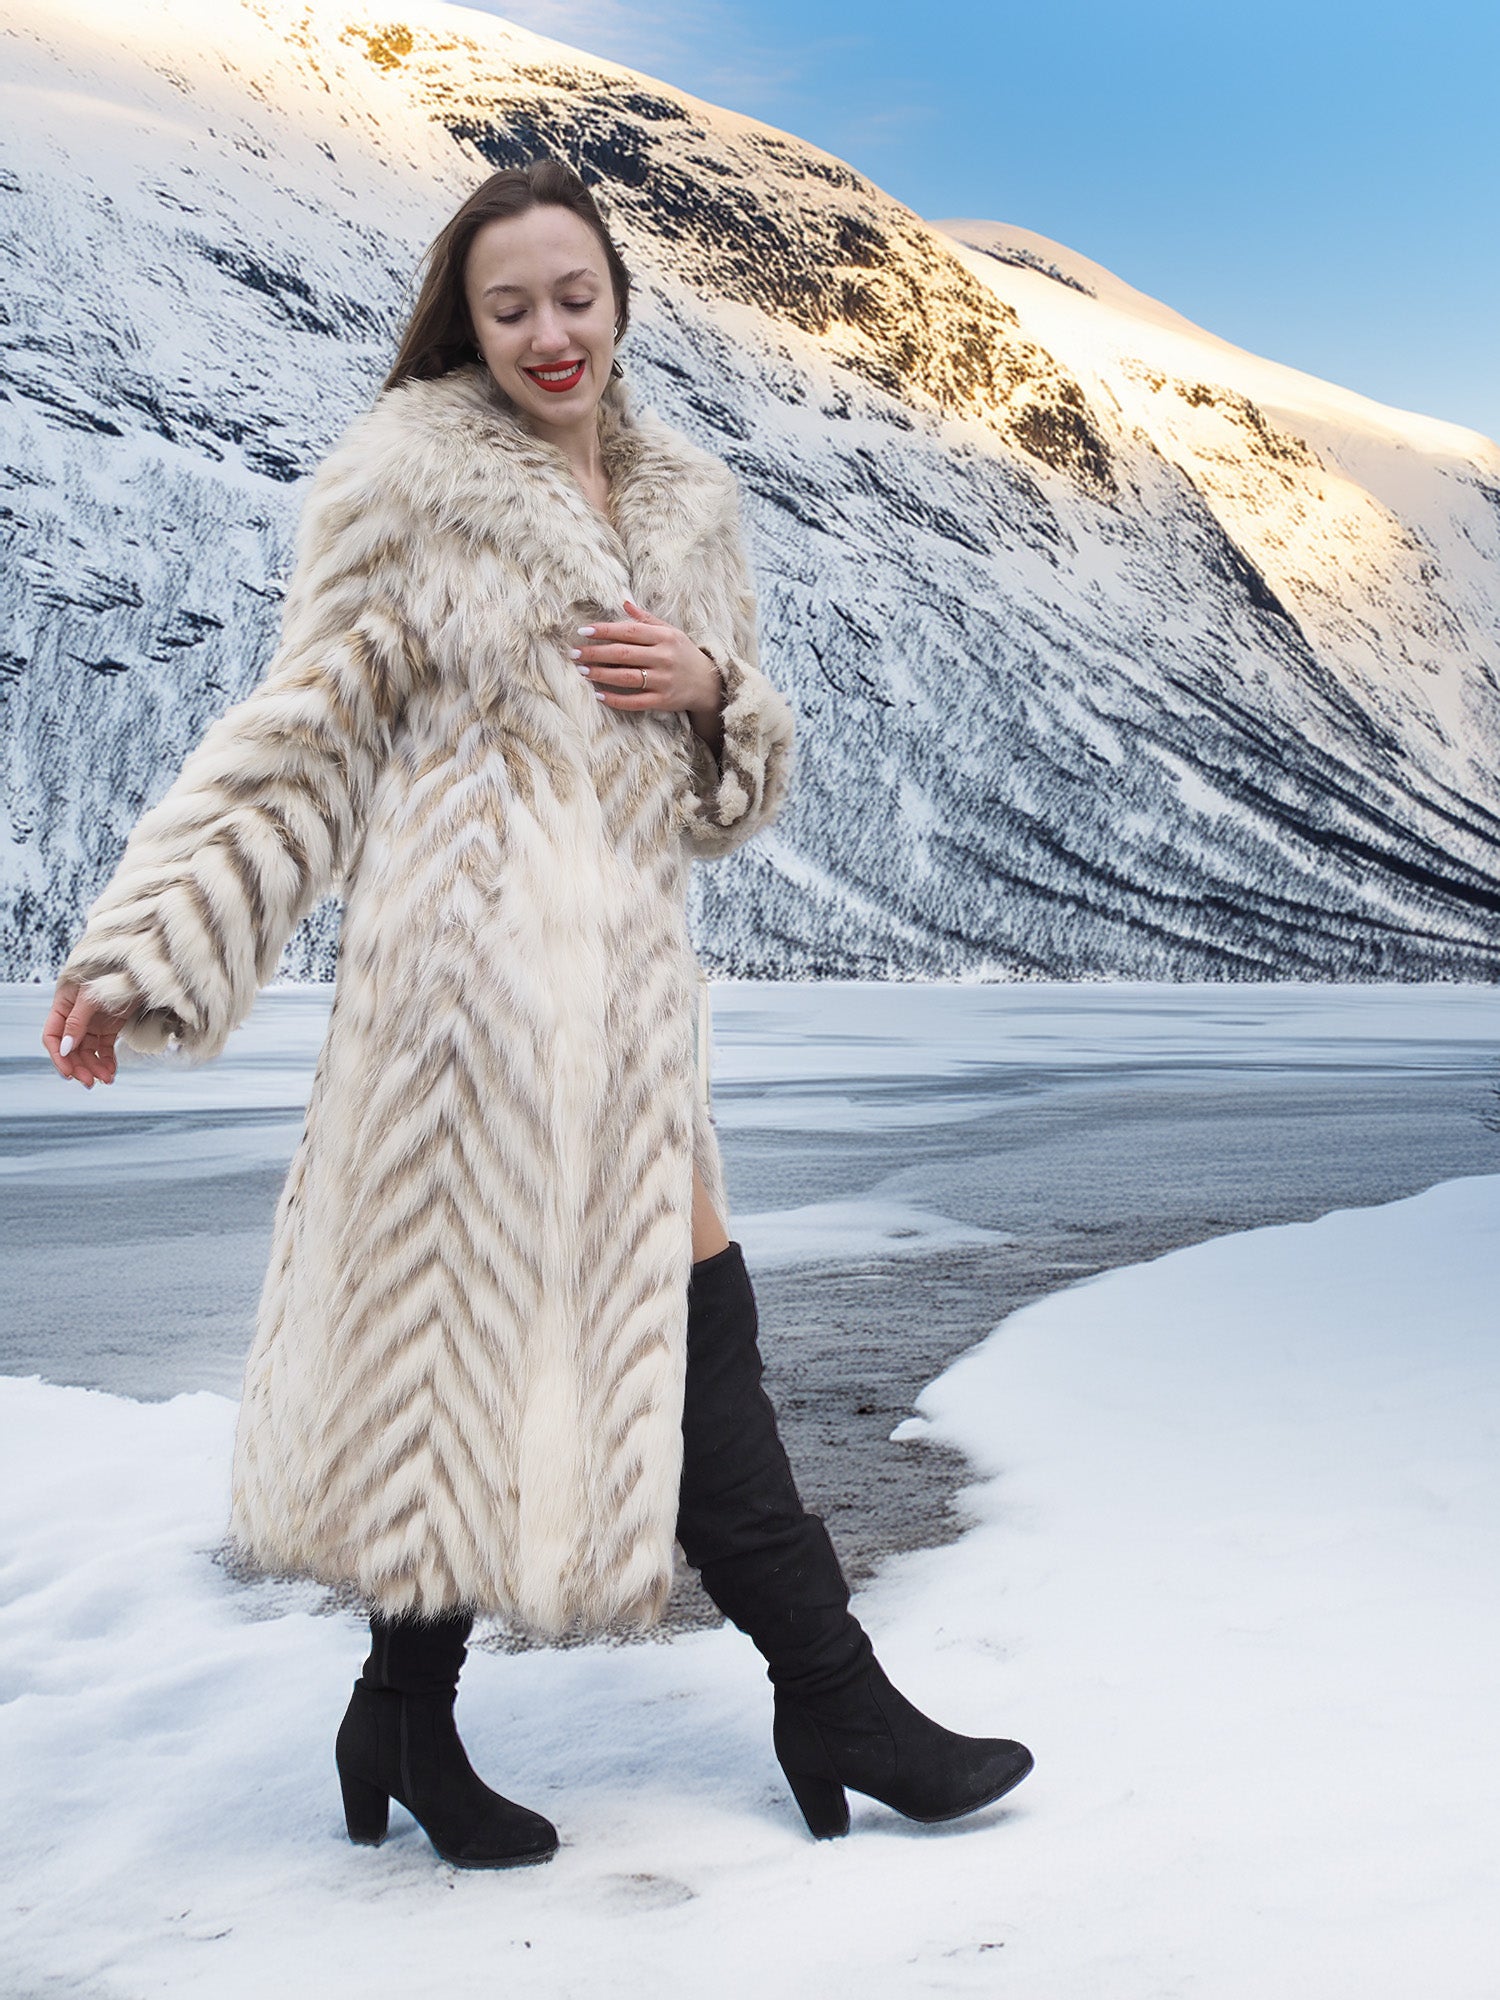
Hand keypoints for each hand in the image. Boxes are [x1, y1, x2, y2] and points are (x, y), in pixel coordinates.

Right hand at [42, 978, 138, 1087]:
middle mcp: (75, 1017)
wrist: (138, 970)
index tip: (68, 1073)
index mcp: (62, 1006)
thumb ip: (76, 1022)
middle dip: (79, 1067)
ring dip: (95, 1067)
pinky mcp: (109, 1027)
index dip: (58, 1056)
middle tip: (90, 1082)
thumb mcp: (89, 996)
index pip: (53, 1036)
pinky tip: (111, 1072)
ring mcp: (92, 1023)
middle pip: (70, 1049)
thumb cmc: (110, 974)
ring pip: (88, 1052)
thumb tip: (65, 1048)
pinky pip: (104, 1049)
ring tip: (107, 1079)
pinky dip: (107, 1061)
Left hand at [572, 596, 724, 746]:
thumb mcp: (671, 631)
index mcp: (665, 637)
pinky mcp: (663, 701)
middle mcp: (664, 657)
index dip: (605, 631)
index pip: (629, 631)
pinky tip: (598, 695)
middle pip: (623, 654)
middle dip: (595, 653)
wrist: (708, 683)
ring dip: (600, 674)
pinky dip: (615, 699)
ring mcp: (663, 680)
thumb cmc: (684, 653)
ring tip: (581, 670)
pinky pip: (634, 701)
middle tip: (574, 654)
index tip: (583, 631)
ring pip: (626, 677)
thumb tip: (624, 602)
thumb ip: (646, 619)